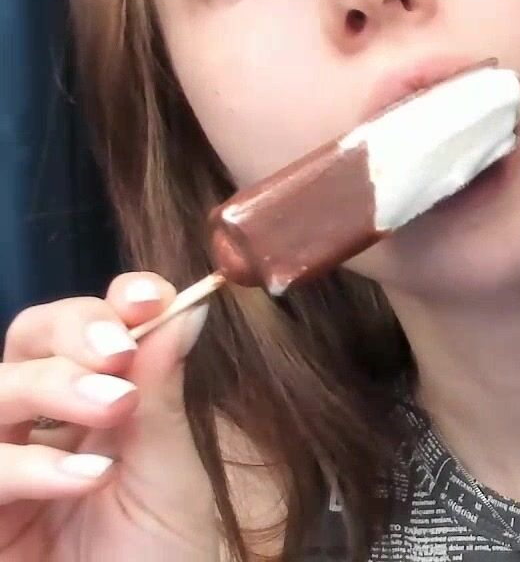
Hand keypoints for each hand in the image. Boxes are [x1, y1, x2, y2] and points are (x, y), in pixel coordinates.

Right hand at [0, 273, 218, 561]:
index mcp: (84, 407)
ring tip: (115, 407)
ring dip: (49, 386)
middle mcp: (33, 430)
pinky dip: (28, 467)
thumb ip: (163, 393)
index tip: (147, 299)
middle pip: (22, 342)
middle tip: (121, 353)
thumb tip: (186, 306)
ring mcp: (0, 470)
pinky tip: (87, 475)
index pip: (74, 330)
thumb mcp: (170, 472)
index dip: (104, 304)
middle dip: (71, 332)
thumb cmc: (159, 556)